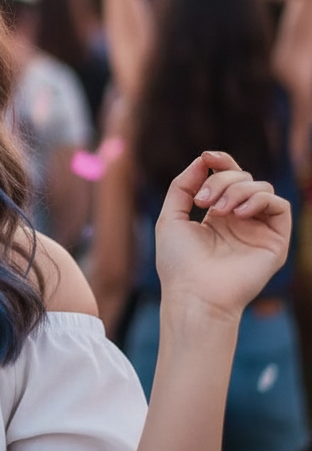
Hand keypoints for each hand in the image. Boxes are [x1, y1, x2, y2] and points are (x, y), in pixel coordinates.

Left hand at [155, 151, 289, 320]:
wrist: (194, 294)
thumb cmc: (178, 261)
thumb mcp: (171, 216)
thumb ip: (182, 185)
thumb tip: (203, 159)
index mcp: (217, 215)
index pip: (227, 177)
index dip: (221, 162)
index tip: (207, 157)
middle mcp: (240, 221)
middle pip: (242, 178)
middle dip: (221, 180)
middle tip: (203, 201)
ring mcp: (258, 230)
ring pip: (261, 187)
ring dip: (237, 190)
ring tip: (218, 210)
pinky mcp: (275, 241)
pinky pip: (279, 205)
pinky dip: (259, 200)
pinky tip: (239, 213)